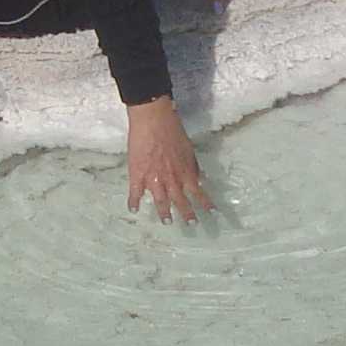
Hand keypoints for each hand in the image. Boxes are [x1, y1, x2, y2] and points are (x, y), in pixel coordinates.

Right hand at [125, 97, 213, 222]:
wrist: (154, 120)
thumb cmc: (173, 131)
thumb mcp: (189, 150)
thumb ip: (193, 167)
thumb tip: (199, 178)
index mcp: (185, 173)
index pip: (199, 193)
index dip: (205, 204)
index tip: (212, 213)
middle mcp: (172, 180)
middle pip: (180, 201)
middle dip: (187, 214)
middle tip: (191, 224)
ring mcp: (154, 180)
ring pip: (160, 201)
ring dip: (164, 212)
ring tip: (167, 221)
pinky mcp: (137, 175)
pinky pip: (135, 193)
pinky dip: (134, 202)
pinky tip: (133, 209)